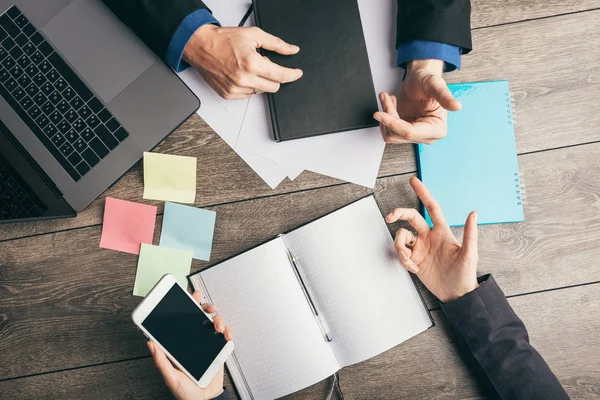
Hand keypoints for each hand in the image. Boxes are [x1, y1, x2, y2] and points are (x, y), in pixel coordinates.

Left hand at [148, 291, 232, 399]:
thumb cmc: (185, 392)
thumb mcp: (170, 378)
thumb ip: (161, 362)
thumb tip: (150, 343)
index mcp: (179, 344)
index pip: (180, 320)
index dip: (184, 304)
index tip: (187, 295)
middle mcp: (193, 340)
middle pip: (199, 315)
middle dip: (205, 306)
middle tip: (207, 306)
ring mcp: (207, 343)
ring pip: (213, 322)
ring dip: (218, 319)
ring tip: (218, 326)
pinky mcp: (218, 349)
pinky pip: (225, 334)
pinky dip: (228, 331)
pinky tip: (226, 335)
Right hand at [183, 24, 302, 98]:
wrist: (201, 46)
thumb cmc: (223, 40)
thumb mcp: (253, 35)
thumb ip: (276, 44)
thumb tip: (291, 50)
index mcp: (252, 64)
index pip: (281, 76)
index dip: (292, 75)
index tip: (297, 73)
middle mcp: (244, 79)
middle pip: (274, 87)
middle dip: (275, 77)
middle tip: (265, 65)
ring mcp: (235, 89)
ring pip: (261, 91)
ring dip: (260, 81)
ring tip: (248, 68)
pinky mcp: (228, 94)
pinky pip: (248, 95)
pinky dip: (249, 86)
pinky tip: (241, 74)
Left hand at [374, 59, 461, 143]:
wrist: (419, 80)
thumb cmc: (427, 80)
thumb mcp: (435, 84)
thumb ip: (444, 96)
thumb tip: (457, 106)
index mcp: (437, 129)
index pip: (410, 133)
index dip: (393, 124)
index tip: (379, 113)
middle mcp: (426, 136)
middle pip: (398, 134)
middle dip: (389, 116)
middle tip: (387, 97)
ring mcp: (414, 136)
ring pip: (390, 134)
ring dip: (386, 115)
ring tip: (388, 98)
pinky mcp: (404, 133)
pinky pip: (388, 131)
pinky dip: (385, 117)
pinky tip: (390, 104)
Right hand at [385, 177, 478, 301]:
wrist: (456, 295)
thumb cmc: (465, 274)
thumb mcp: (470, 255)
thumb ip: (471, 233)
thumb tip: (474, 213)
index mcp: (442, 231)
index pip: (431, 207)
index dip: (423, 193)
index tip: (414, 181)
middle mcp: (429, 236)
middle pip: (410, 217)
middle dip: (398, 213)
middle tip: (390, 216)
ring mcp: (419, 248)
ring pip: (401, 237)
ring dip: (400, 248)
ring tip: (409, 261)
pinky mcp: (413, 259)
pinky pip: (400, 253)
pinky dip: (403, 260)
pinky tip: (413, 269)